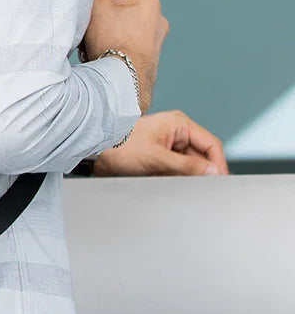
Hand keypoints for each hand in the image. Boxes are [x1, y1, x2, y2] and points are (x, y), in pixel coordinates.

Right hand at [82, 0, 169, 113]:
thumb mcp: (98, 3)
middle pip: (119, 15)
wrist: (123, 84)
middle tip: (94, 35)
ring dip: (107, 39)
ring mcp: (157, 44)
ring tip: (98, 50)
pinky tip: (104, 61)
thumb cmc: (113, 41)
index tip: (95, 17)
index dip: (102, 4)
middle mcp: (160, 22)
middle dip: (104, 24)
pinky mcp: (151, 63)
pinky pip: (126, 51)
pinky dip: (113, 54)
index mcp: (151, 3)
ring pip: (121, 34)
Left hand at [92, 109, 229, 176]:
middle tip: (201, 190)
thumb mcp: (157, 158)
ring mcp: (168, 144)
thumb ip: (187, 166)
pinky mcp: (160, 156)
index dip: (218, 165)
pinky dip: (176, 178)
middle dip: (201, 173)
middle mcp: (176, 132)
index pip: (211, 145)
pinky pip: (177, 170)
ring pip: (190, 166)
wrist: (94, 150)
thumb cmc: (120, 146)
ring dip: (187, 177)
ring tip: (176, 184)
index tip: (220, 184)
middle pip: (202, 157)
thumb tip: (214, 172)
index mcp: (179, 124)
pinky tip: (167, 183)